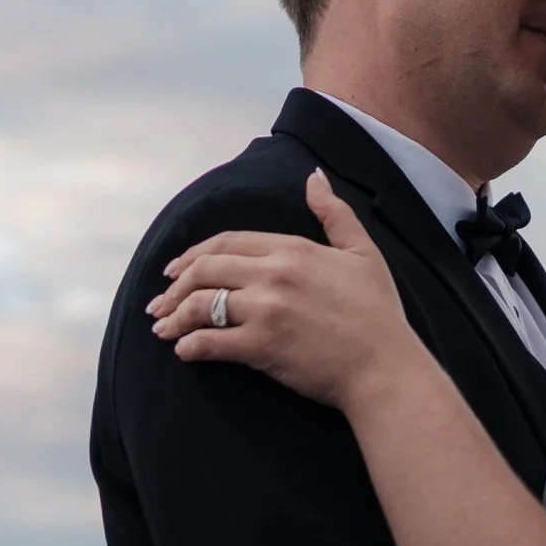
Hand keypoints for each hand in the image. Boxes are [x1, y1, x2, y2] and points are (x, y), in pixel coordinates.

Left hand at [150, 172, 418, 413]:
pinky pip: (211, 342)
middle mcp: (274, 274)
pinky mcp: (262, 346)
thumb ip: (334, 213)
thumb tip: (313, 178)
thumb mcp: (362, 252)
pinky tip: (183, 351)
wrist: (385, 368)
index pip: (228, 242)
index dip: (194, 254)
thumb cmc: (378, 313)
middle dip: (175, 286)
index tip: (175, 268)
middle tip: (160, 302)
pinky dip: (190, 346)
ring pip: (202, 304)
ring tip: (163, 328)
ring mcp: (266, 310)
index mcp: (293, 249)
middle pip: (206, 269)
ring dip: (175, 316)